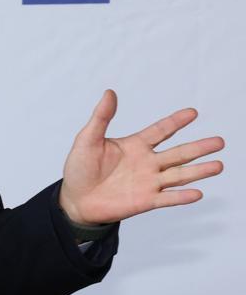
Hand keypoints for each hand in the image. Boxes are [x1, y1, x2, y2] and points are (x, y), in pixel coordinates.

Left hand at [58, 89, 225, 225]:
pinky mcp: (145, 201)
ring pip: (178, 175)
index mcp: (135, 145)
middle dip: (199, 147)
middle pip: (178, 153)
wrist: (75, 200)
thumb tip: (109, 93)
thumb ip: (101, 118)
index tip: (193, 112)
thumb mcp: (87, 140)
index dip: (176, 122)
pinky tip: (198, 193)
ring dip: (198, 171)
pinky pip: (166, 199)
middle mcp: (147, 163)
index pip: (160, 130)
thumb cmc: (80, 168)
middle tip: (220, 141)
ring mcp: (148, 182)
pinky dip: (181, 197)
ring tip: (219, 165)